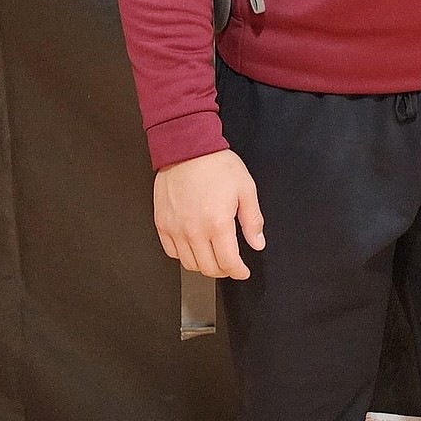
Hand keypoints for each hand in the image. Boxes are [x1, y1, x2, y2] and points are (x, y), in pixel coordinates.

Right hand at [153, 149, 264, 279]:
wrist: (186, 148)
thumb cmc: (216, 164)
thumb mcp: (246, 188)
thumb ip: (252, 220)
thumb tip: (257, 243)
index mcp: (217, 224)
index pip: (228, 262)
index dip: (238, 272)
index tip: (243, 271)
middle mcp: (194, 231)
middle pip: (208, 268)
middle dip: (223, 271)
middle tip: (231, 264)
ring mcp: (175, 229)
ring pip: (189, 264)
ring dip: (204, 265)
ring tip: (213, 257)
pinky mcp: (162, 224)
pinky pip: (172, 252)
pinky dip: (184, 255)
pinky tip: (194, 246)